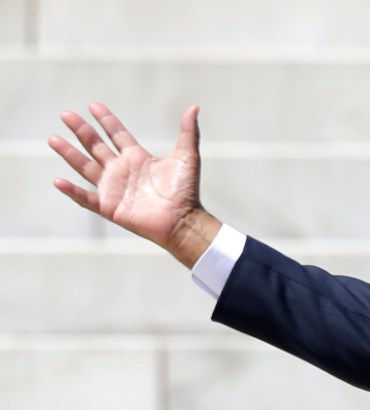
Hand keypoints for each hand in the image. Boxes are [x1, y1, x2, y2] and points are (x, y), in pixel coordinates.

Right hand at [49, 103, 219, 267]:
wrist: (183, 221)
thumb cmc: (186, 192)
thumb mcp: (187, 157)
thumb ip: (188, 132)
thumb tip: (194, 108)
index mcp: (137, 158)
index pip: (117, 134)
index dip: (106, 120)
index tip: (93, 106)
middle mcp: (122, 171)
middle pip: (96, 146)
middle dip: (81, 131)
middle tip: (66, 115)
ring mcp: (114, 188)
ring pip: (86, 167)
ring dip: (69, 154)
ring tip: (53, 139)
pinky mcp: (110, 207)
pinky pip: (86, 198)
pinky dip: (72, 191)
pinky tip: (58, 180)